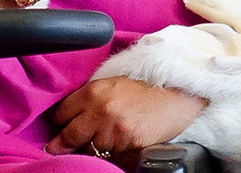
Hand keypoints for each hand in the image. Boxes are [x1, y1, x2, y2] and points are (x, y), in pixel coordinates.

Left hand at [46, 76, 207, 156]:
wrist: (179, 92)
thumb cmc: (146, 87)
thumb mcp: (113, 83)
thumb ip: (90, 97)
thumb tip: (66, 117)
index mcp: (94, 91)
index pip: (61, 114)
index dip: (60, 121)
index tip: (60, 127)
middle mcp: (102, 110)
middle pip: (69, 136)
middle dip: (65, 142)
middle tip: (60, 146)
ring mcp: (116, 130)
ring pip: (90, 150)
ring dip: (92, 148)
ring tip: (103, 139)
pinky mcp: (130, 145)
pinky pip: (111, 158)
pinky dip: (113, 154)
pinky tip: (119, 144)